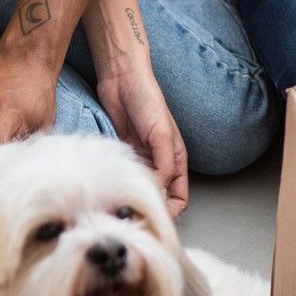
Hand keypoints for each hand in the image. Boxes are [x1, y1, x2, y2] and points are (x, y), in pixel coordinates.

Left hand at [98, 59, 189, 216]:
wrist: (122, 80)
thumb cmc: (147, 100)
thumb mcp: (161, 135)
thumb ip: (164, 165)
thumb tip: (159, 192)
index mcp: (176, 159)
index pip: (180, 197)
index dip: (172, 210)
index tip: (157, 216)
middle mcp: (160, 162)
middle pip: (160, 197)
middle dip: (152, 207)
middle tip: (136, 214)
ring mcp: (141, 159)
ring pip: (142, 189)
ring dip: (136, 197)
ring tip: (124, 203)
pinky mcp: (124, 154)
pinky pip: (126, 176)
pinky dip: (123, 184)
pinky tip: (115, 187)